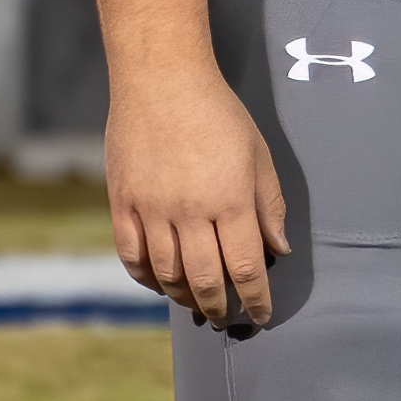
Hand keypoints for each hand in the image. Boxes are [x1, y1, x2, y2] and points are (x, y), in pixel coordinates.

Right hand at [106, 66, 290, 326]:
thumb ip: (270, 205)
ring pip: (167, 275)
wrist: (162, 81)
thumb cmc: (219, 113)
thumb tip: (278, 249)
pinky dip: (146, 278)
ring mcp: (152, 210)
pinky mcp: (122, 204)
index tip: (260, 314)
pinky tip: (160, 283)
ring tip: (198, 304)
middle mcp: (191, 212)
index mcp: (231, 200)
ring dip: (185, 297)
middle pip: (205, 280)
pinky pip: (132, 256)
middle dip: (219, 307)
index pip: (245, 267)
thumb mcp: (258, 154)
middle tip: (226, 318)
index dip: (255, 299)